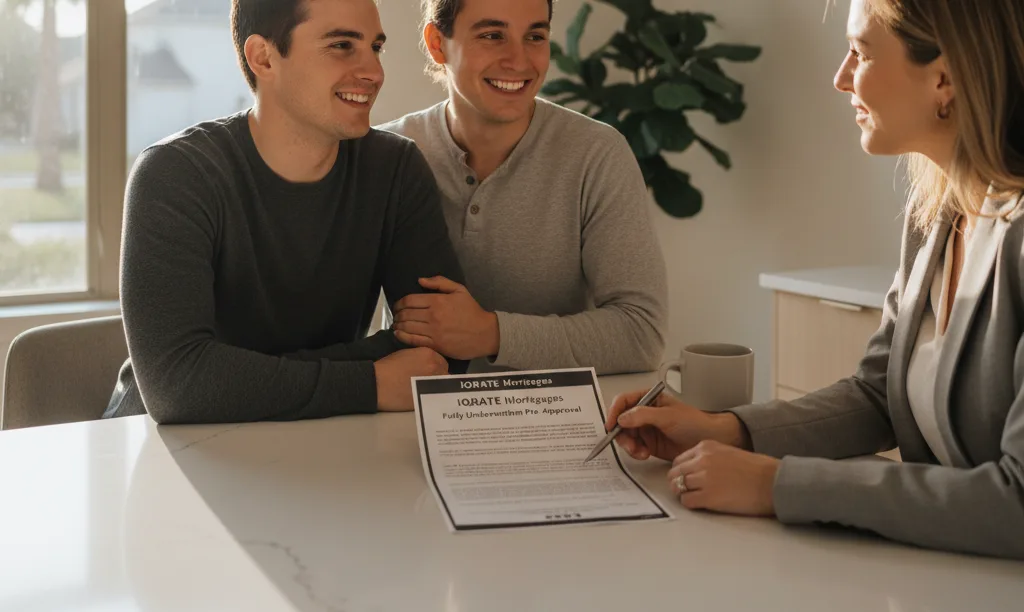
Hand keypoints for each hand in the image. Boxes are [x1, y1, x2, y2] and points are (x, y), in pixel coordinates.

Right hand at [373, 347, 447, 411]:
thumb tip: (427, 363)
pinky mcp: (430, 396)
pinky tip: (424, 395)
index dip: (436, 366)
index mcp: (429, 354)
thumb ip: (421, 356)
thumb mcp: (407, 354)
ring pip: (443, 384)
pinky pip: (437, 395)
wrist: (378, 383)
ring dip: (437, 385)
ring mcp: (434, 382)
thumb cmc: (388, 366)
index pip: (441, 360)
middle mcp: (435, 367)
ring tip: (426, 387)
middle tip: (427, 379)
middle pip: (445, 372)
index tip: (429, 370)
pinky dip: (433, 395)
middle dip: (438, 375)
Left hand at [393, 276, 499, 359]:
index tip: (397, 306)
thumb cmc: (472, 311)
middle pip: (406, 314)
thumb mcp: (459, 290)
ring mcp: (433, 331)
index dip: (399, 303)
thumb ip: (439, 282)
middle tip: (396, 315)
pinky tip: (398, 334)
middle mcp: (433, 316)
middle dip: (397, 314)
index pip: (410, 300)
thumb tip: (420, 280)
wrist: (485, 333)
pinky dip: (402, 336)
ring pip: (407, 327)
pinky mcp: (435, 345)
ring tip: (396, 324)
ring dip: (398, 325)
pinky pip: (413, 340)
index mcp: (437, 301)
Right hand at [605, 388, 750, 461]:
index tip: (611, 425)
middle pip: (621, 421)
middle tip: (628, 443)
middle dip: (621, 433)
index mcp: (648, 399)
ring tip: (639, 452)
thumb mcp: (668, 416)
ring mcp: (646, 429)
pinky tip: (644, 454)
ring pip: (626, 436)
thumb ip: (643, 415)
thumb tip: (622, 417)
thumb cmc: (694, 422)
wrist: (709, 440)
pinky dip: (635, 452)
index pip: (624, 401)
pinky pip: (634, 448)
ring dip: (628, 445)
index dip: (614, 412)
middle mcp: (644, 413)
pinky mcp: (649, 444)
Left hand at [667, 441, 779, 516]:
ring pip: (677, 487)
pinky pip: (686, 501)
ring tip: (695, 498)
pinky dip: (690, 504)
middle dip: (677, 483)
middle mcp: (702, 460)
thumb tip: (693, 470)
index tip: (684, 478)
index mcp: (706, 447)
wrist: (773, 482)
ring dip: (683, 494)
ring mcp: (704, 478)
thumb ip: (708, 457)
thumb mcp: (727, 452)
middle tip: (685, 491)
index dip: (680, 472)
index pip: (678, 460)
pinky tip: (701, 504)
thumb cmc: (757, 470)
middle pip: (674, 474)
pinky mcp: (708, 497)